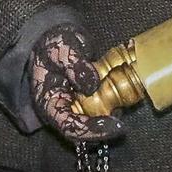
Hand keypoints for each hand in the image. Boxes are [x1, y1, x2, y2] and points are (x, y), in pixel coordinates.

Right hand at [29, 23, 122, 143]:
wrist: (59, 39)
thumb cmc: (53, 45)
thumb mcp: (59, 50)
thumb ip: (74, 65)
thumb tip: (91, 84)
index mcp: (49, 103)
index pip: (68, 126)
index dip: (89, 130)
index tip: (111, 125)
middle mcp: (63, 110)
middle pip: (82, 132)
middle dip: (102, 130)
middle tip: (121, 126)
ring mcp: (76, 107)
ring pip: (93, 123)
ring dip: (109, 119)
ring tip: (122, 107)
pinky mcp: (89, 101)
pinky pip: (102, 110)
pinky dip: (113, 107)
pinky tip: (122, 99)